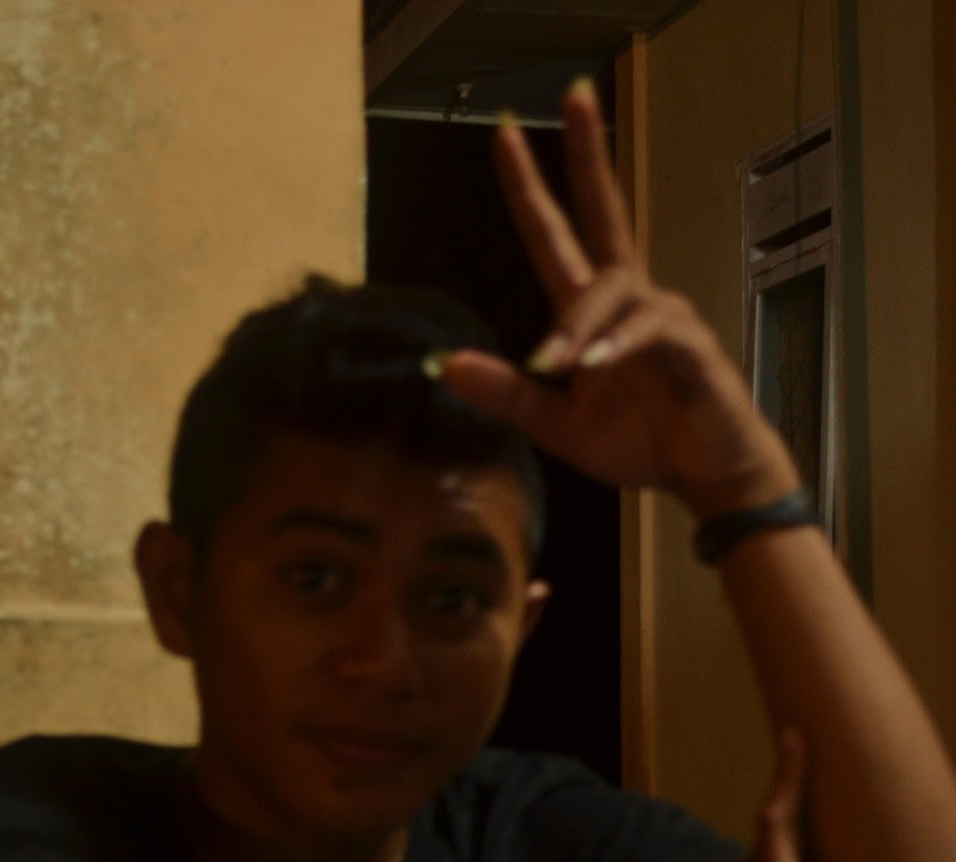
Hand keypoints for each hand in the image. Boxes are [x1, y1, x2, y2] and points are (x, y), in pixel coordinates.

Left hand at [437, 79, 800, 519]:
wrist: (709, 475)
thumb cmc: (646, 444)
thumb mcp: (558, 426)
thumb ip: (506, 394)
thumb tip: (443, 364)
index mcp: (593, 316)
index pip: (557, 237)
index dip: (531, 188)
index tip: (505, 135)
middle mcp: (629, 300)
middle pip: (606, 212)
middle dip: (588, 155)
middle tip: (573, 96)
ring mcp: (662, 316)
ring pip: (612, 289)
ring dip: (577, 324)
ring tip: (555, 363)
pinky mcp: (690, 346)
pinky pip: (649, 330)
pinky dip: (618, 345)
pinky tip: (596, 363)